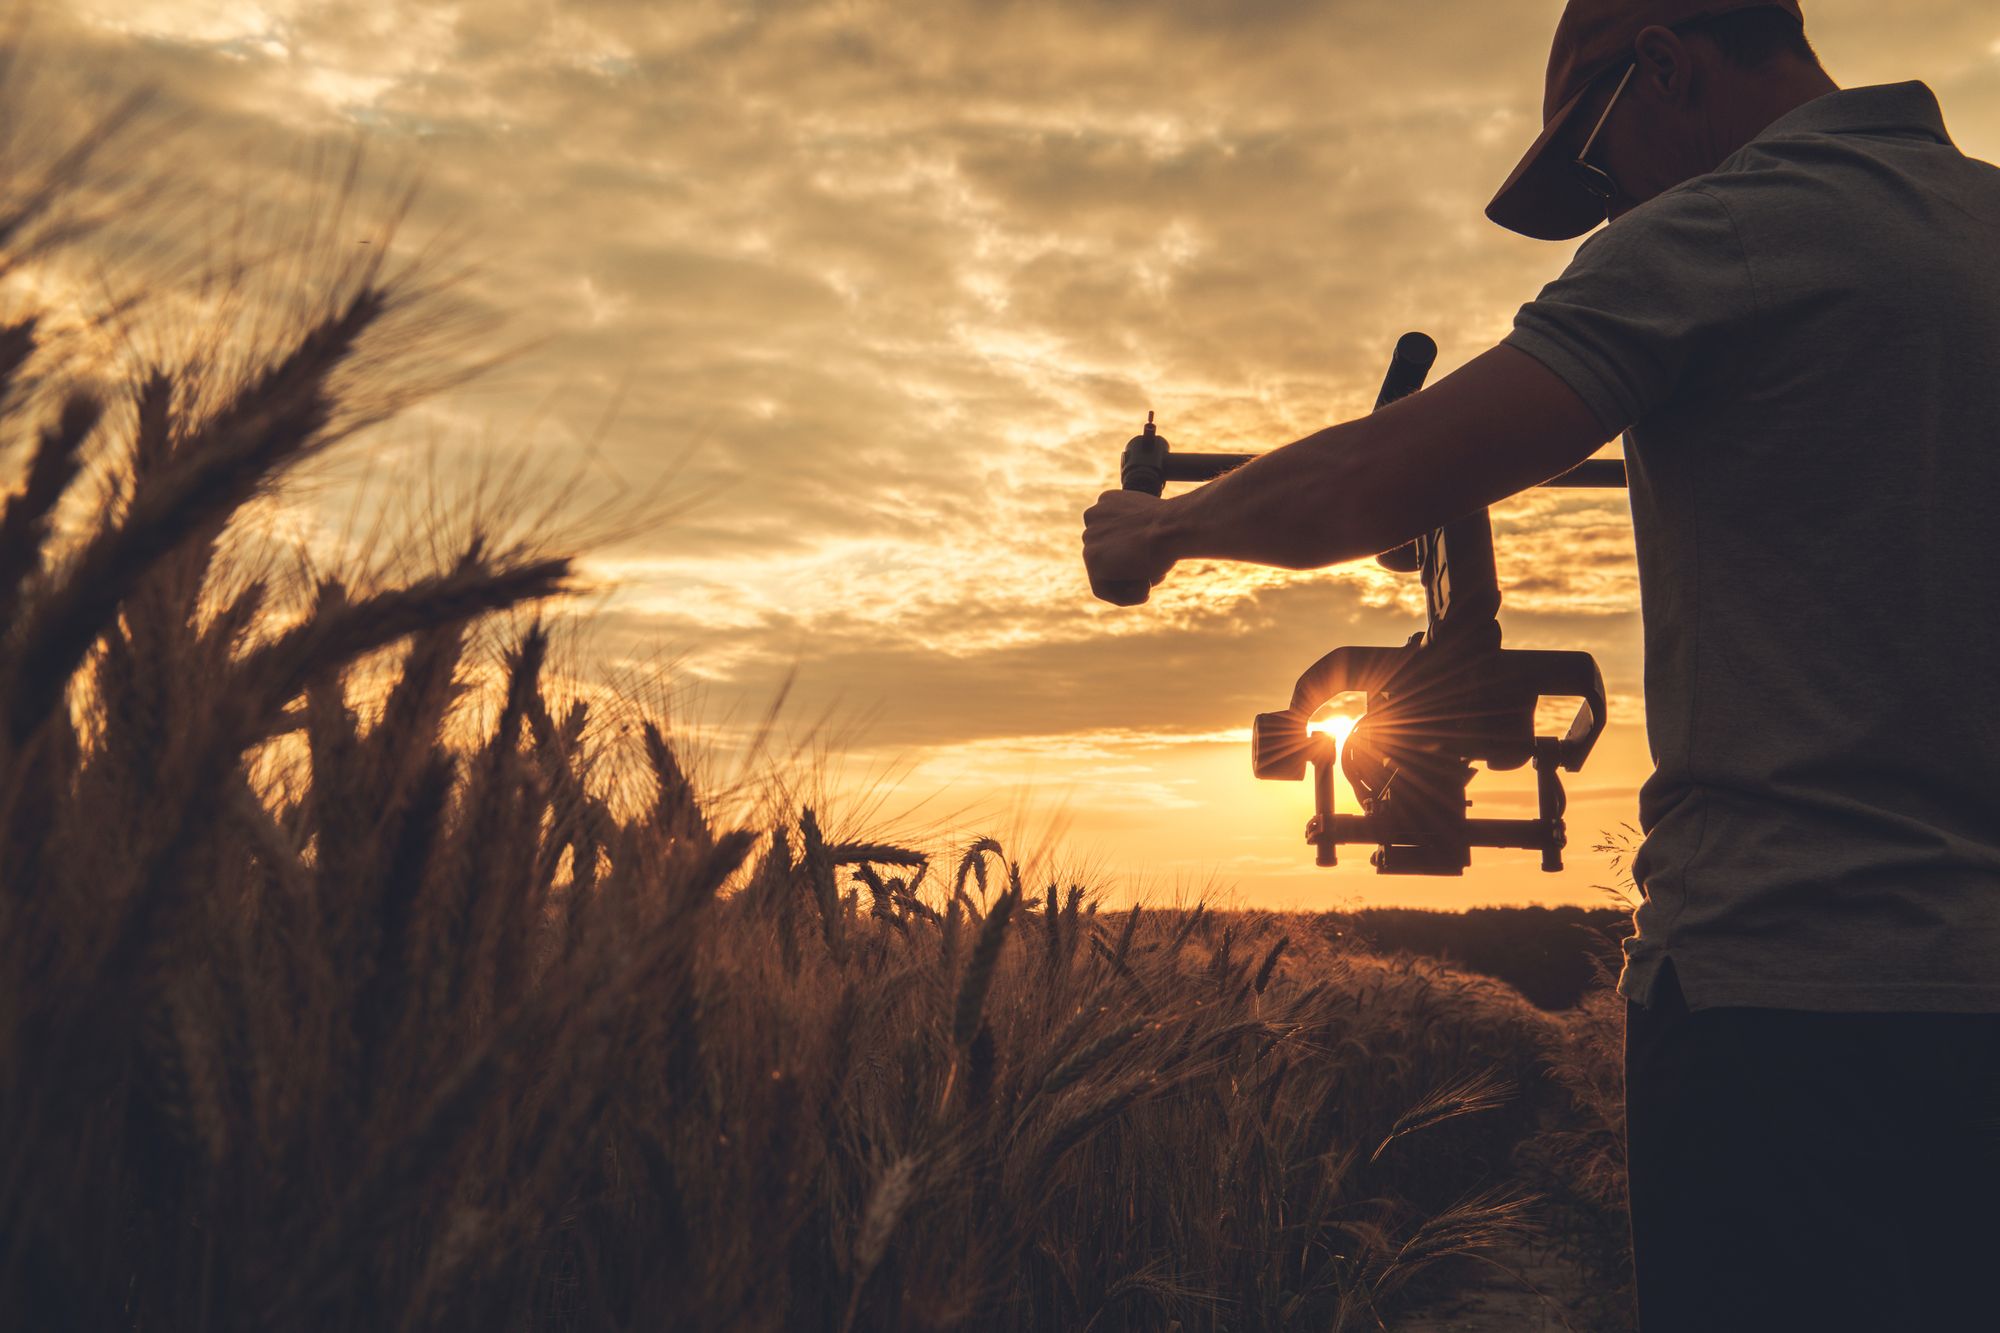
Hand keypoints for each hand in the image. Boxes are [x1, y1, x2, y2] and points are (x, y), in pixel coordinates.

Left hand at [1083, 490, 1176, 604]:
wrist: (1175, 527)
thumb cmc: (1174, 528)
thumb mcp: (1154, 526)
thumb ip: (1136, 538)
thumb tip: (1132, 558)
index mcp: (1108, 502)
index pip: (1111, 537)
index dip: (1132, 554)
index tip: (1152, 559)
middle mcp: (1093, 515)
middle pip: (1107, 556)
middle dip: (1131, 570)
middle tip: (1155, 571)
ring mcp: (1090, 536)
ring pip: (1104, 574)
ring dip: (1130, 583)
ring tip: (1152, 579)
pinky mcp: (1092, 556)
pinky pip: (1102, 589)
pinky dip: (1124, 596)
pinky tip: (1145, 590)